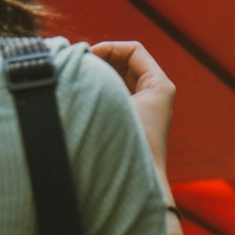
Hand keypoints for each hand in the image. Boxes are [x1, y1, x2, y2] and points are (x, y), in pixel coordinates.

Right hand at [91, 39, 175, 179]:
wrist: (137, 187)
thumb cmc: (126, 145)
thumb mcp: (112, 105)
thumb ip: (98, 81)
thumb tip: (75, 63)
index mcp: (159, 85)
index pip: (134, 50)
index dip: (109, 47)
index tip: (86, 57)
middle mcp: (156, 94)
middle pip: (127, 62)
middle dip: (102, 60)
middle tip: (77, 65)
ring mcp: (146, 108)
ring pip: (120, 79)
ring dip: (100, 75)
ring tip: (78, 78)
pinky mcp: (134, 121)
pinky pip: (117, 95)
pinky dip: (101, 90)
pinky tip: (83, 95)